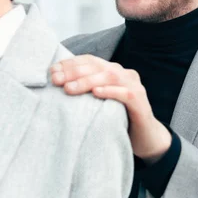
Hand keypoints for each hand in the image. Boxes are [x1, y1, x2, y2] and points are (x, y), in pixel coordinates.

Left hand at [50, 55, 171, 162]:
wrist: (146, 137)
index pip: (90, 60)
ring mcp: (135, 86)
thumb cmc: (119, 118)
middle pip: (97, 66)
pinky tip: (96, 93)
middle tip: (56, 80)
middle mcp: (125, 74)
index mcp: (114, 71)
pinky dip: (110, 91)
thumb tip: (56, 85)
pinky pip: (125, 93)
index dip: (70, 63)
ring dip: (87, 81)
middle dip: (74, 71)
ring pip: (110, 76)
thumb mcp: (99, 101)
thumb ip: (85, 90)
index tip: (52, 71)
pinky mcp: (141, 101)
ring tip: (69, 88)